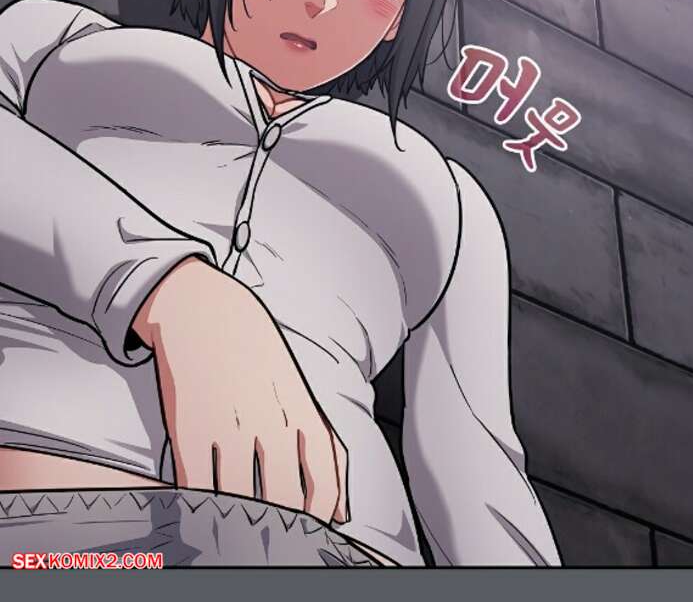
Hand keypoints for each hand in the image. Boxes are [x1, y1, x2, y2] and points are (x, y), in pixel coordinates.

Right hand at [134, 260, 348, 516]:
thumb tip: (342, 514)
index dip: (318, 521)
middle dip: (279, 529)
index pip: (323, 484)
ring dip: (239, 523)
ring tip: (236, 537)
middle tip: (270, 545)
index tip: (308, 538)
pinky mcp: (189, 429)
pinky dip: (201, 507)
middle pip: (283, 499)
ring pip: (240, 498)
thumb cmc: (256, 355)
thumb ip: (328, 451)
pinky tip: (203, 512)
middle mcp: (269, 419)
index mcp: (301, 411)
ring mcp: (228, 424)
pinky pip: (198, 486)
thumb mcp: (300, 393)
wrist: (201, 307)